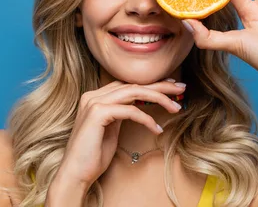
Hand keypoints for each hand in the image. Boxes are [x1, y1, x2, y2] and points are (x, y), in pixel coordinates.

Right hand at [52, 80, 184, 191]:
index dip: (150, 84)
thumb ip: (121, 114)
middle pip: (132, 84)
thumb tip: (138, 106)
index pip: (127, 84)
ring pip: (133, 92)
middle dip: (159, 86)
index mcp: (95, 97)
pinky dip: (146, 118)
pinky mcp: (97, 113)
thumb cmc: (93, 155)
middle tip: (181, 88)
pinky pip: (130, 110)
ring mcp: (93, 102)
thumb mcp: (111, 129)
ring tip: (176, 107)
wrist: (76, 172)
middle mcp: (92, 95)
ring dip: (158, 98)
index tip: (170, 88)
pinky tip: (157, 128)